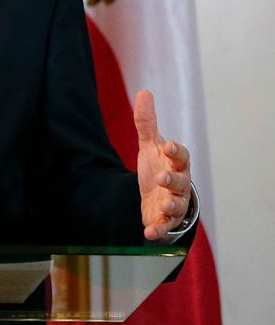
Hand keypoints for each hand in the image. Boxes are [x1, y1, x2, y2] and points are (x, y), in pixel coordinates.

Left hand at [133, 90, 193, 240]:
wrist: (159, 198)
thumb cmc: (159, 167)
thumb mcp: (150, 146)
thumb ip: (146, 122)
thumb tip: (144, 92)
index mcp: (175, 164)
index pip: (181, 156)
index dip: (175, 151)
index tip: (168, 145)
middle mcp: (178, 184)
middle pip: (181, 182)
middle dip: (173, 180)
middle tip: (162, 178)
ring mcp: (173, 203)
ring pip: (177, 206)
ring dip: (172, 206)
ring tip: (164, 205)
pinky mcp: (164, 220)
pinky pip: (163, 227)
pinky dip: (157, 230)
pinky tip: (148, 232)